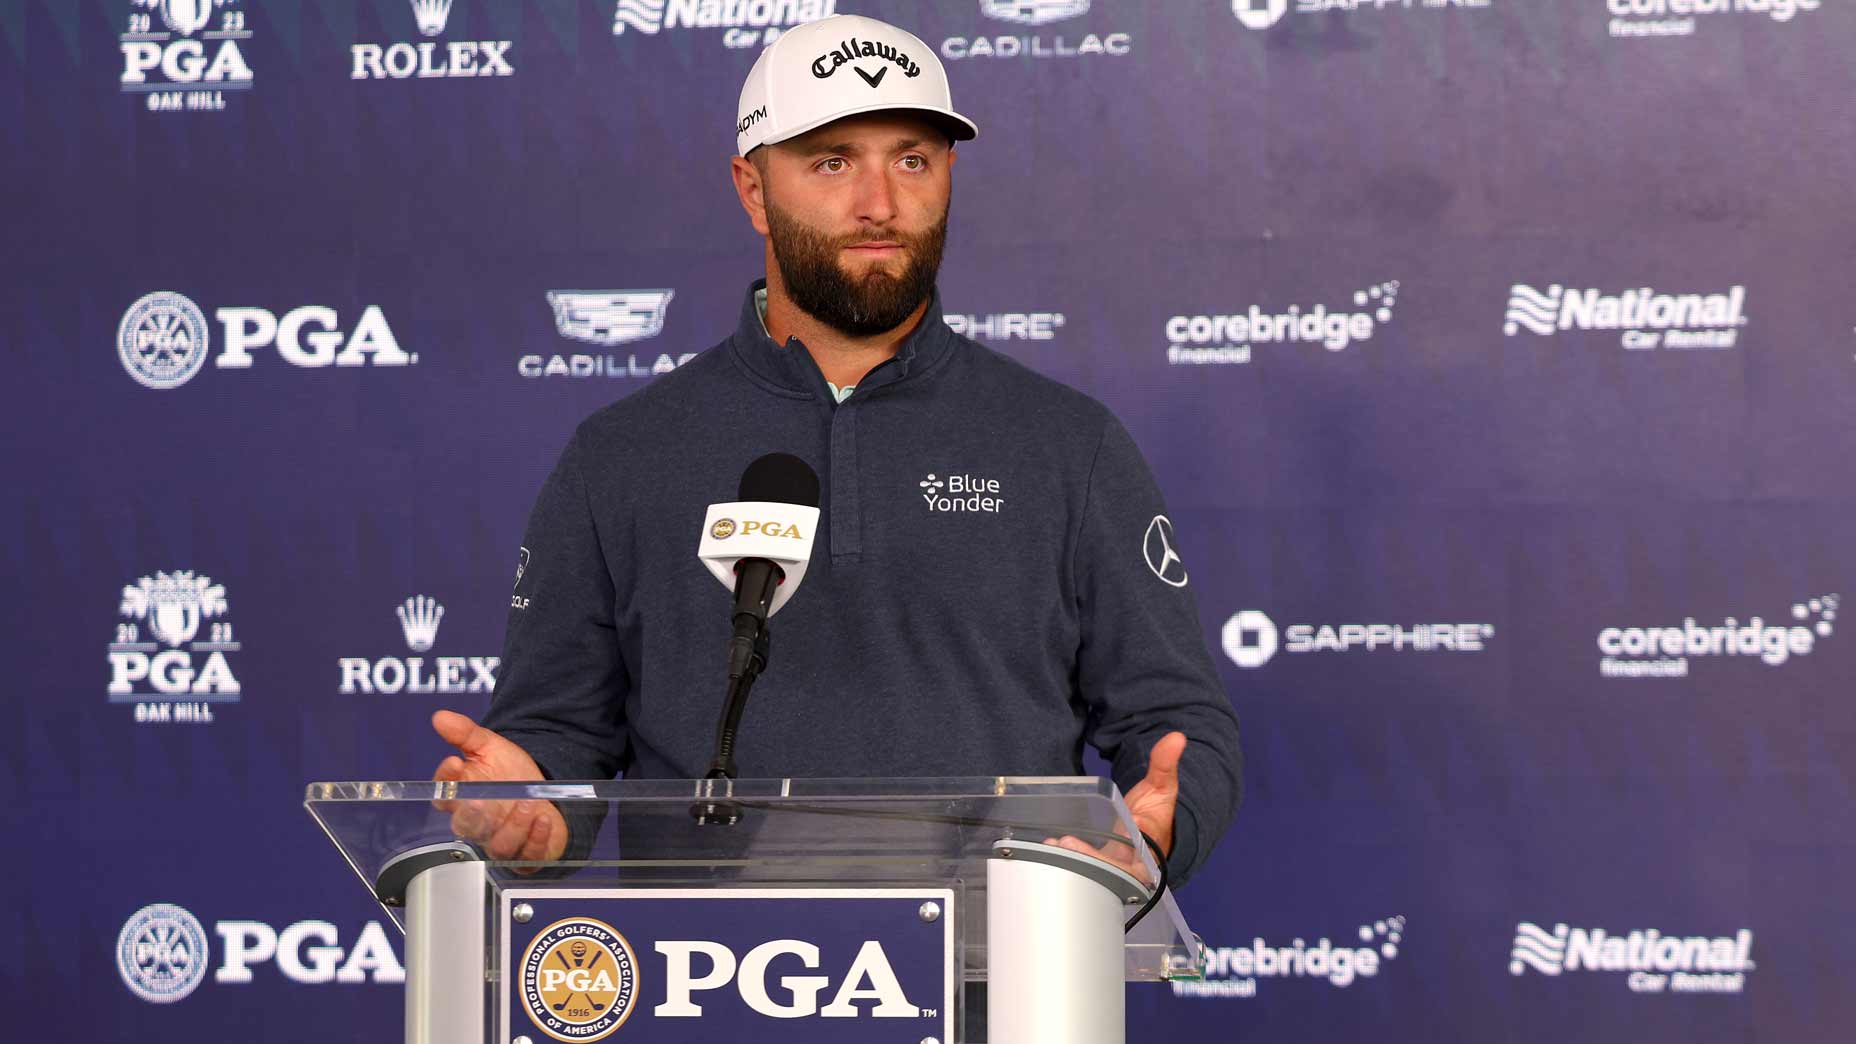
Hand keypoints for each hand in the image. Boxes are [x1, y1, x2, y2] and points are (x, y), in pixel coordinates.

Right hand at [431, 710, 568, 870]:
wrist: (543, 789)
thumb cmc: (509, 772)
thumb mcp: (490, 747)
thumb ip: (465, 734)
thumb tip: (440, 717)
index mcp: (462, 800)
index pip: (444, 798)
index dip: (447, 784)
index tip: (455, 765)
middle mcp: (478, 825)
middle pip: (466, 828)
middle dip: (471, 817)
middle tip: (479, 801)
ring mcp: (501, 843)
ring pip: (498, 845)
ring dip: (513, 826)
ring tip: (527, 804)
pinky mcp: (525, 856)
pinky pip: (527, 857)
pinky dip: (536, 840)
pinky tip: (544, 820)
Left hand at [1047, 731, 1186, 887]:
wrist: (1146, 831)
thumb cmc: (1155, 811)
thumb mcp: (1161, 786)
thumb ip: (1165, 764)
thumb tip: (1176, 738)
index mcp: (1153, 844)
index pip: (1146, 848)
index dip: (1138, 841)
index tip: (1133, 824)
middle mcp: (1134, 861)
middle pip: (1118, 868)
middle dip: (1095, 859)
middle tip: (1070, 843)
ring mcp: (1115, 866)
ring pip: (1098, 870)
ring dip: (1077, 859)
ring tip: (1057, 843)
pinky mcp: (1098, 865)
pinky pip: (1084, 865)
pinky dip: (1069, 857)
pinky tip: (1051, 845)